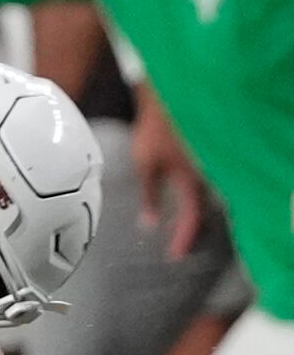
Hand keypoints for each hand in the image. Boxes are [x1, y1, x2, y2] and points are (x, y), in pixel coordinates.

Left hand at [131, 91, 208, 261]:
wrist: (171, 100)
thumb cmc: (158, 129)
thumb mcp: (146, 165)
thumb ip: (150, 195)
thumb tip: (149, 222)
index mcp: (192, 180)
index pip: (192, 218)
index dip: (184, 239)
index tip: (176, 255)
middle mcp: (207, 175)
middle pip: (204, 211)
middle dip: (192, 231)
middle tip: (180, 247)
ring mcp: (209, 166)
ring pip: (208, 199)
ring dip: (196, 216)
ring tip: (183, 231)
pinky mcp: (207, 157)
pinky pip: (207, 185)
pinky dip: (198, 199)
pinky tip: (190, 204)